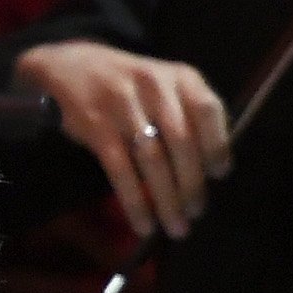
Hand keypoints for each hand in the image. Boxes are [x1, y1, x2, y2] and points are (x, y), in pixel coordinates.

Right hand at [14, 39, 230, 239]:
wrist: (73, 66)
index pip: (208, 111)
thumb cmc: (131, 86)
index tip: (219, 175)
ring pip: (152, 160)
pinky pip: (120, 170)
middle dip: (192, 184)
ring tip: (175, 226)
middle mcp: (154, 87)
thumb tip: (211, 170)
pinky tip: (144, 223)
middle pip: (181, 142)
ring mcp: (123, 106)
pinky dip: (134, 201)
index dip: (217, 145)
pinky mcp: (96, 126)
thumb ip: (190, 115)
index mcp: (181, 77)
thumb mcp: (167, 85)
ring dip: (166, 199)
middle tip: (196, 212)